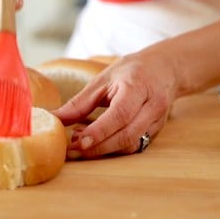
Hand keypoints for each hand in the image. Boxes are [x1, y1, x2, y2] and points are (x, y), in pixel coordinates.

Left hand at [53, 51, 178, 158]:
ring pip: (131, 144)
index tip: (78, 142)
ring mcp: (157, 121)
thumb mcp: (103, 78)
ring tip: (80, 141)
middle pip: (127, 135)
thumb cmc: (131, 71)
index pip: (120, 114)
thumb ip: (80, 102)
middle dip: (98, 147)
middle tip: (72, 148)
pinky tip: (97, 141)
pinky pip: (135, 145)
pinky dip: (113, 148)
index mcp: (138, 87)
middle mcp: (152, 106)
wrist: (165, 69)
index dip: (99, 131)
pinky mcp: (156, 131)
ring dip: (104, 149)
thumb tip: (53, 118)